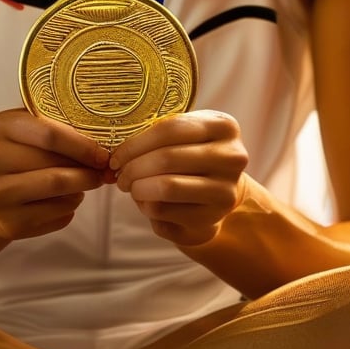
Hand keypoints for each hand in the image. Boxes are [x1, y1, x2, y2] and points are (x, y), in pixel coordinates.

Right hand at [0, 108, 109, 242]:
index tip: (102, 152)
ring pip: (58, 191)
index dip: (82, 145)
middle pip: (55, 166)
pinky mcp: (8, 224)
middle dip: (87, 167)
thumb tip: (101, 138)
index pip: (49, 135)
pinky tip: (68, 197)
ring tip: (89, 180)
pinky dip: (71, 205)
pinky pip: (56, 215)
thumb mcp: (20, 127)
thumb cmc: (10, 152)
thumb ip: (52, 123)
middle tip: (103, 168)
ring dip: (83, 186)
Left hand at [109, 110, 247, 246]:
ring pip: (165, 188)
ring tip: (130, 186)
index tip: (117, 154)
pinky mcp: (211, 221)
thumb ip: (159, 132)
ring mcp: (224, 192)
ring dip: (137, 188)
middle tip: (119, 173)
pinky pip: (163, 213)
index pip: (170, 129)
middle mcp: (232, 159)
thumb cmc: (194, 155)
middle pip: (166, 159)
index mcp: (224, 127)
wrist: (220, 191)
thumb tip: (118, 148)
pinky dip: (146, 207)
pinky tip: (146, 202)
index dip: (135, 143)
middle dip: (133, 167)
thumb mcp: (187, 134)